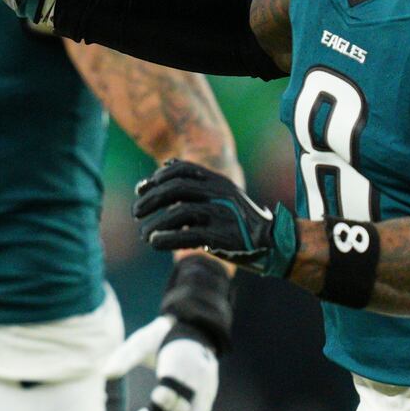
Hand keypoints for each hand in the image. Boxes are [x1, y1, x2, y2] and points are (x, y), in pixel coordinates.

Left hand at [105, 315, 217, 410]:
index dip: (162, 402)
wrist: (190, 336)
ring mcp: (205, 392)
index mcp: (182, 360)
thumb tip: (106, 374)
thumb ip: (124, 357)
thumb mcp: (141, 342)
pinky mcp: (206, 401)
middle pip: (183, 410)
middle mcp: (198, 379)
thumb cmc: (159, 339)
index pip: (175, 388)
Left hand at [134, 160, 296, 275]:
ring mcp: (221, 214)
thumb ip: (196, 182)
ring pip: (179, 212)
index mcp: (218, 180)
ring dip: (156, 223)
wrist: (274, 241)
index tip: (141, 188)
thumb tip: (162, 167)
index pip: (182, 169)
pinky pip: (187, 236)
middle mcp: (219, 193)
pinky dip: (167, 239)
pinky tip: (154, 243)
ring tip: (143, 234)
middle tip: (136, 212)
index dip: (158, 176)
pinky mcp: (221, 237)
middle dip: (151, 199)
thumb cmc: (240, 218)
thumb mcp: (223, 192)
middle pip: (176, 189)